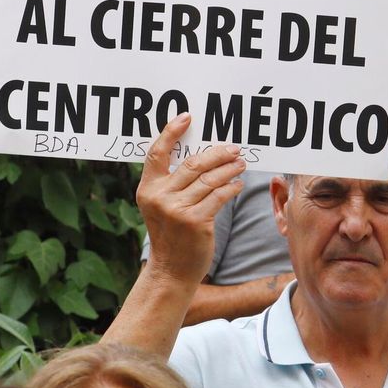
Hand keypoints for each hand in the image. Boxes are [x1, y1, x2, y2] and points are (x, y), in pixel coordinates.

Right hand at [135, 113, 244, 285]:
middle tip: (233, 148)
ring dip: (229, 169)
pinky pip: (219, 196)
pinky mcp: (196, 221)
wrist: (171, 270)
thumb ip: (172, 183)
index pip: (157, 153)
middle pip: (192, 163)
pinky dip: (231, 188)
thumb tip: (200, 156)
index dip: (171, 132)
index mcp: (147, 189)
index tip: (186, 117)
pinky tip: (237, 184)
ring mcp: (177, 210)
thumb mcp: (161, 206)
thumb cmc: (171, 235)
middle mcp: (160, 197)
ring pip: (209, 179)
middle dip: (216, 153)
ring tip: (240, 164)